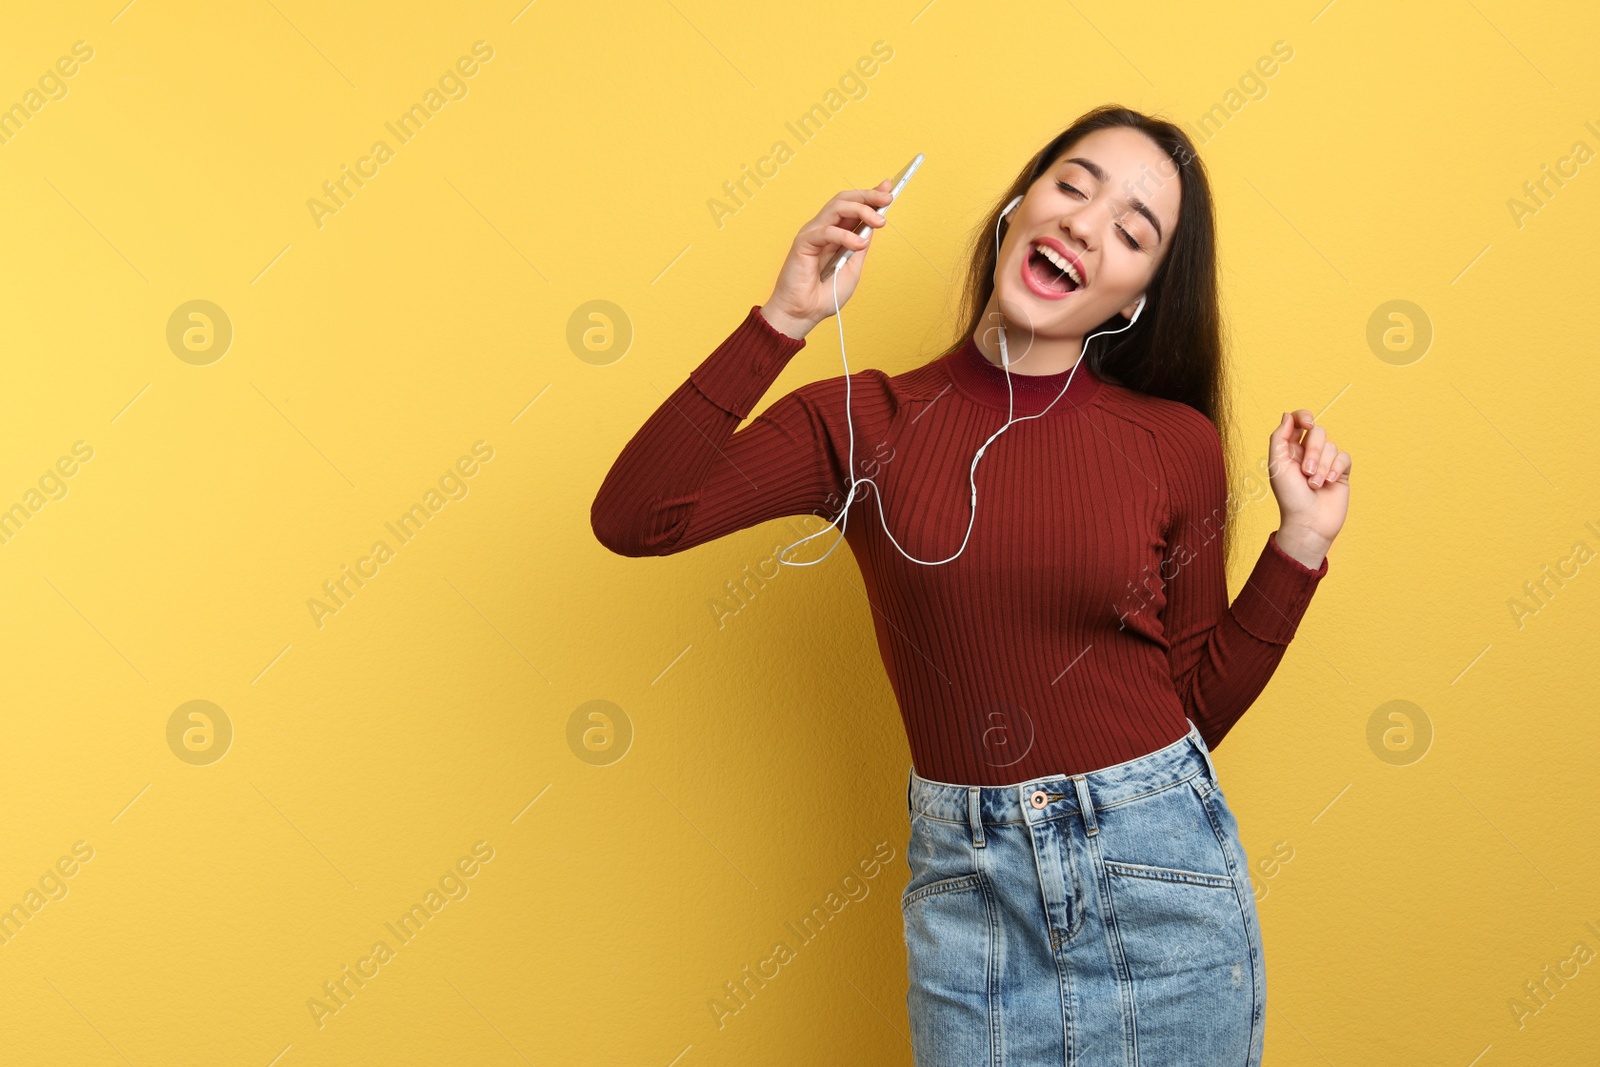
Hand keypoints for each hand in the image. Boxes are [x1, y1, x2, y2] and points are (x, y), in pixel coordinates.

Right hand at [760, 178, 893, 338]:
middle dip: (868, 196)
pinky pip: (827, 231)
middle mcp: (823, 229)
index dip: (870, 194)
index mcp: (835, 233)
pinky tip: (859, 244)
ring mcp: (812, 233)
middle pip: (845, 200)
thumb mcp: (853, 267)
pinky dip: (845, 235)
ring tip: (879, 221)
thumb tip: (873, 226)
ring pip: (837, 207)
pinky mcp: (803, 242)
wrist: (804, 314)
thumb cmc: (825, 294)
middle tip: (887, 198)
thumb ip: (860, 246)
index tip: (888, 188)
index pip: (852, 206)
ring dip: (861, 210)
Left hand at [1267, 409, 1350, 566]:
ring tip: (1314, 484)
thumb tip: (1288, 415)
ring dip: (1323, 466)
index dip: (1304, 416)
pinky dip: (1336, 469)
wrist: (1308, 522)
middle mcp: (1308, 453)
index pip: (1298, 421)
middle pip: (1318, 432)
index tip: (1308, 423)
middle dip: (1314, 451)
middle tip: (1307, 472)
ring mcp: (1325, 462)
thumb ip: (1279, 438)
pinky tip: (1329, 483)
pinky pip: (1344, 457)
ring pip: (1331, 446)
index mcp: (1290, 449)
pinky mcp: (1341, 472)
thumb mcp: (1277, 465)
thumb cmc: (1289, 496)